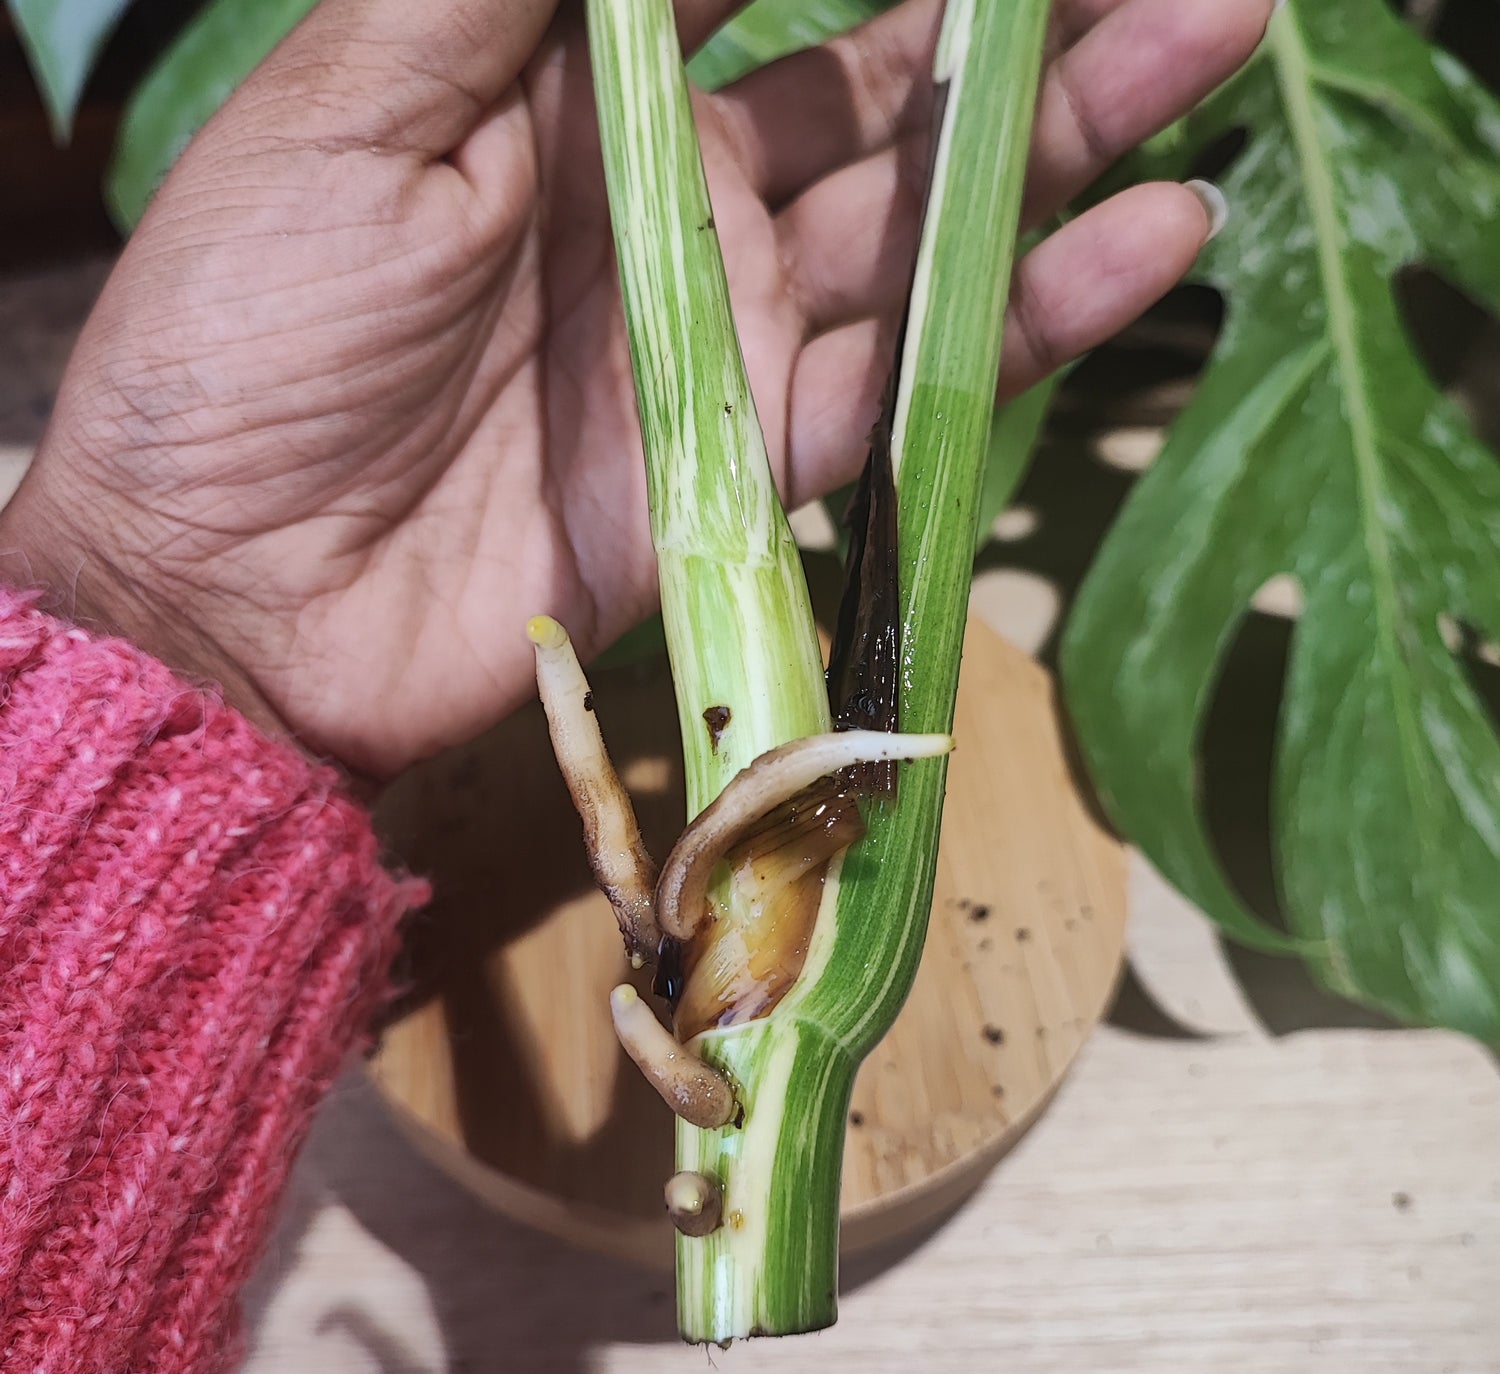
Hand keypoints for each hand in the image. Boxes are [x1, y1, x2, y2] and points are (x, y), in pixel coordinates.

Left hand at [1, 0, 1271, 779]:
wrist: (241, 596)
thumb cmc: (247, 339)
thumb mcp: (354, 105)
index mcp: (578, 92)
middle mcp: (675, 205)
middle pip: (883, 88)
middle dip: (1016, 22)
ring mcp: (726, 341)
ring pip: (926, 223)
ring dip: (1065, 139)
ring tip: (1206, 42)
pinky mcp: (753, 470)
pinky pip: (911, 383)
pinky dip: (1029, 315)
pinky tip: (1148, 235)